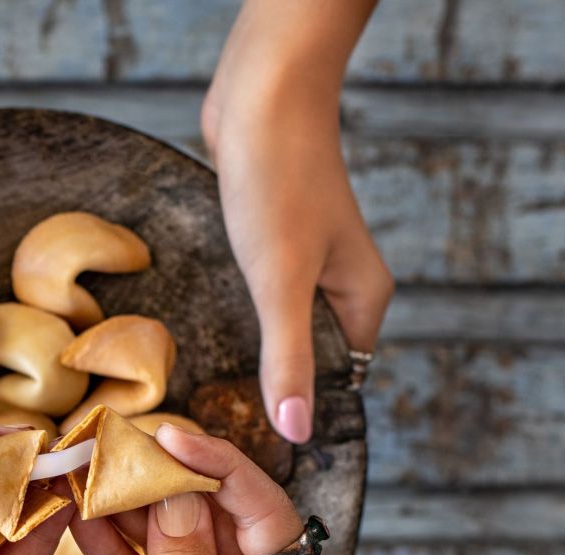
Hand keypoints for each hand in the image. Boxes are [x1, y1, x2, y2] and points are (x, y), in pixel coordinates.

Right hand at [68, 425, 350, 554]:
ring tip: (85, 470)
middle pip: (217, 518)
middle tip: (108, 444)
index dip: (213, 465)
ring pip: (181, 542)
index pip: (262, 510)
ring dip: (134, 513)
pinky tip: (85, 520)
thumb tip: (171, 493)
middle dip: (162, 482)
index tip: (163, 432)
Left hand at [202, 0, 392, 442]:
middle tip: (219, 422)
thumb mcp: (281, 283)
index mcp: (362, 299)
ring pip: (280, 323)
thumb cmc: (279, 184)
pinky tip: (202, 333)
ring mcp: (306, 260)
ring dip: (249, 349)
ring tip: (205, 389)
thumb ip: (290, 358)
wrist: (260, 98)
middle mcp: (341, 282)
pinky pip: (255, 293)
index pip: (343, 378)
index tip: (259, 446)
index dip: (307, 412)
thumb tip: (297, 430)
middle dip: (272, 384)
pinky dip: (233, 314)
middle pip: (311, 355)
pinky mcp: (270, 240)